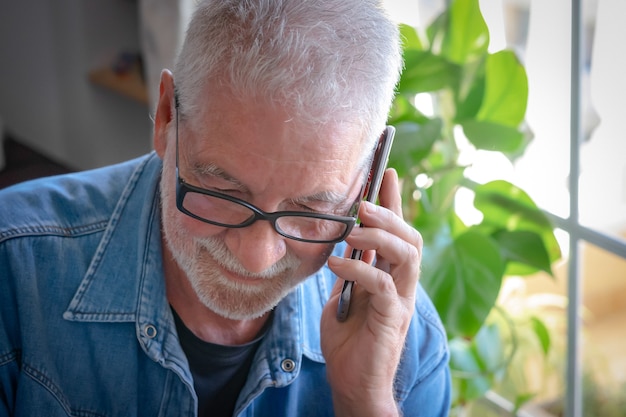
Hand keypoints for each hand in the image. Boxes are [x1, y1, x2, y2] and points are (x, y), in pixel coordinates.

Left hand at [320, 168, 422, 416]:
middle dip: (390, 213)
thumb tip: (341, 244)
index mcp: (390, 276)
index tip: (386, 172)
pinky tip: (335, 264)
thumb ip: (349, 271)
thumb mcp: (343, 296)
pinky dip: (358, 268)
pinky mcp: (392, 317)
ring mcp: (400, 300)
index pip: (398, 232)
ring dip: (381, 235)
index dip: (394, 201)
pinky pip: (382, 283)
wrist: (352, 381)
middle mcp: (402, 284)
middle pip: (411, 237)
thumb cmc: (348, 340)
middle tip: (363, 202)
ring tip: (353, 229)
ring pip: (407, 254)